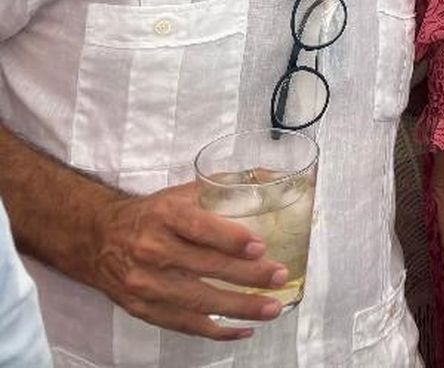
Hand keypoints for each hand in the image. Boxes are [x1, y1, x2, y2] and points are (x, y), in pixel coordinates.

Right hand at [88, 181, 288, 338]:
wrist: (98, 238)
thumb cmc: (152, 214)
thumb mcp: (183, 192)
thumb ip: (226, 187)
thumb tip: (275, 179)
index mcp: (165, 216)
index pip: (200, 228)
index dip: (231, 239)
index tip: (260, 247)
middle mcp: (152, 250)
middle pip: (204, 267)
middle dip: (247, 275)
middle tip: (279, 277)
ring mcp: (146, 284)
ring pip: (197, 300)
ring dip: (238, 307)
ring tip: (271, 307)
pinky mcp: (143, 308)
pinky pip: (183, 324)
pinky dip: (215, 330)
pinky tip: (243, 329)